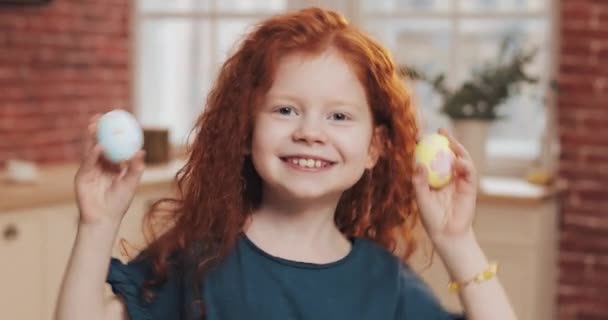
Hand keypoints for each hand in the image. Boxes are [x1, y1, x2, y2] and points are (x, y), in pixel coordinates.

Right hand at [74, 115, 145, 226]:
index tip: (120, 119)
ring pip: (90, 149)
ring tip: (95, 124)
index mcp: (114, 164)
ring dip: (92, 136)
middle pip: (99, 141)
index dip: (115, 132)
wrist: (104, 218)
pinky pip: (88, 162)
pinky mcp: (82, 176)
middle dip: (98, 128)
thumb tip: (142, 151)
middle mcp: (101, 164)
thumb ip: (136, 168)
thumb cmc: (120, 202)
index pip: (114, 144)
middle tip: (103, 116)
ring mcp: (90, 169)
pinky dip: (93, 154)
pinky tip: (99, 147)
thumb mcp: (131, 183)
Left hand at [412, 128, 477, 245]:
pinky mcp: (470, 187)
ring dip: (458, 148)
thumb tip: (419, 164)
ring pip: (461, 159)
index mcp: (434, 177)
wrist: (447, 234)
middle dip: (447, 140)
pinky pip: (469, 172)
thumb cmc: (431, 218)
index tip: (420, 135)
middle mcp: (448, 176)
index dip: (428, 145)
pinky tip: (458, 161)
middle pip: (448, 154)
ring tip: (451, 141)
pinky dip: (465, 165)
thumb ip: (418, 182)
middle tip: (441, 130)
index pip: (431, 157)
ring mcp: (460, 180)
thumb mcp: (420, 198)